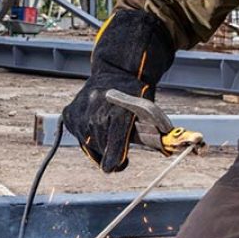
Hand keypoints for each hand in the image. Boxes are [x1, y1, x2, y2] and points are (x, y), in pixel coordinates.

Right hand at [62, 9, 173, 172]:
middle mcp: (96, 106)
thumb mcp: (149, 109)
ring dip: (100, 147)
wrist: (115, 70)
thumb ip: (155, 131)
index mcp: (119, 104)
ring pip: (89, 143)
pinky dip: (89, 139)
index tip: (112, 167)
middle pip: (102, 143)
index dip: (115, 151)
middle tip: (120, 161)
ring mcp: (80, 109)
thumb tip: (168, 149)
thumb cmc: (136, 94)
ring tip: (110, 140)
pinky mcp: (70, 113)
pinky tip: (97, 130)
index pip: (116, 132)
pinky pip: (79, 137)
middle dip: (111, 154)